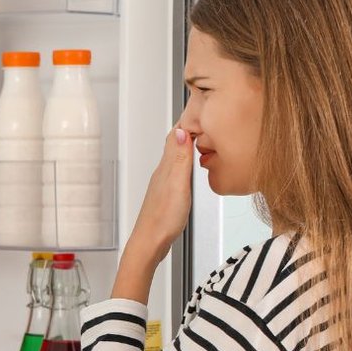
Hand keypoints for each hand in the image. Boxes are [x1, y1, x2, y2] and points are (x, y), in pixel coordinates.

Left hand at [112, 127, 193, 301]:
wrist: (148, 245)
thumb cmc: (163, 220)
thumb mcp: (177, 185)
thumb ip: (179, 159)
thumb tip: (181, 130)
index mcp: (166, 167)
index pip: (176, 135)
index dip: (188, 120)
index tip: (200, 106)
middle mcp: (163, 173)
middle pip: (175, 143)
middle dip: (188, 128)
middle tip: (202, 115)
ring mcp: (164, 184)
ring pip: (175, 157)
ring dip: (186, 144)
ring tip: (200, 135)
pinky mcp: (166, 196)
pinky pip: (176, 171)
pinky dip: (185, 162)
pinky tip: (189, 167)